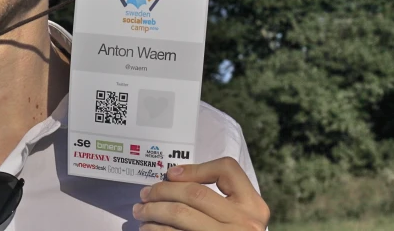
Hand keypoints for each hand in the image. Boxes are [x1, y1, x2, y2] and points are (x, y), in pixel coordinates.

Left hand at [132, 157, 269, 230]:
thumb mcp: (237, 215)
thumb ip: (217, 199)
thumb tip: (173, 180)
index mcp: (253, 205)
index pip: (227, 170)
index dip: (195, 168)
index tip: (171, 174)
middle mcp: (245, 222)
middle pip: (195, 193)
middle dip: (163, 191)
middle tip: (144, 194)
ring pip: (180, 214)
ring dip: (154, 211)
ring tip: (141, 212)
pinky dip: (157, 229)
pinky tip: (149, 228)